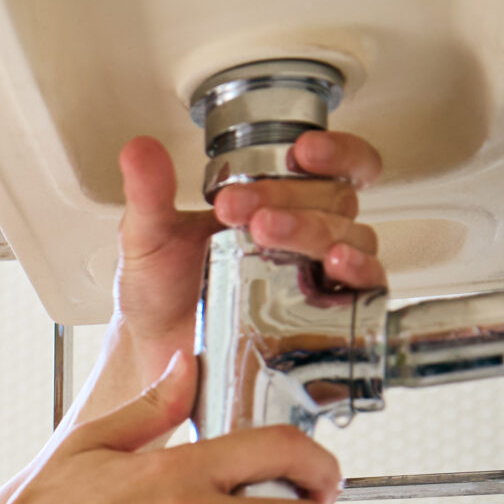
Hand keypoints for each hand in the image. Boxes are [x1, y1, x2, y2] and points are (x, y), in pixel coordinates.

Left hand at [109, 130, 388, 365]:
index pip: (331, 164)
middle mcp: (307, 233)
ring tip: (268, 232)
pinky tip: (334, 267)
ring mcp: (318, 276)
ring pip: (351, 238)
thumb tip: (139, 149)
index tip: (303, 151)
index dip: (333, 151)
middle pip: (336, 198)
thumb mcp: (149, 237)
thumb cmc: (163, 294)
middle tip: (238, 207)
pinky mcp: (326, 319)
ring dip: (314, 230)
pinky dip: (359, 274)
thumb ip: (149, 194)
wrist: (158, 353)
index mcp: (277, 201)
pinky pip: (364, 292)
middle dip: (289, 196)